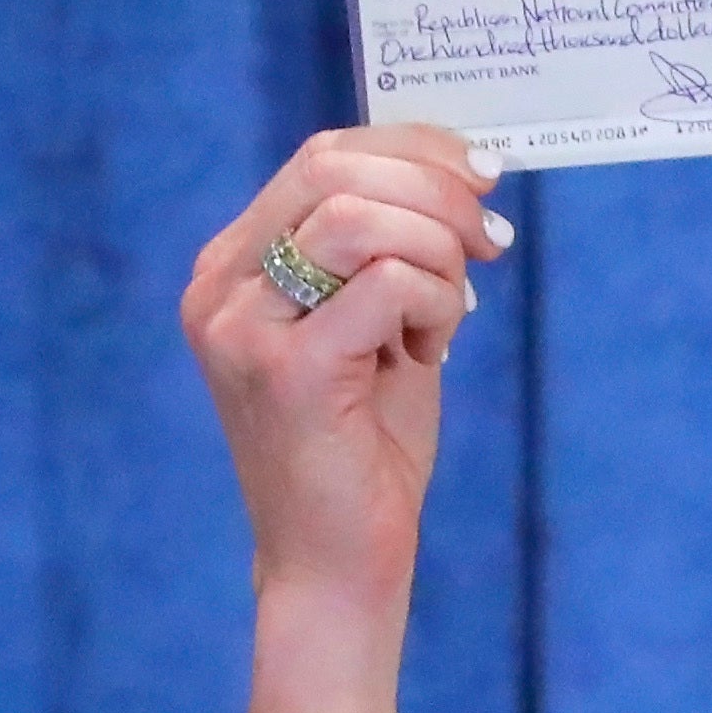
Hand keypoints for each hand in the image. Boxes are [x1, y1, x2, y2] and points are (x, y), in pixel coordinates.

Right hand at [177, 124, 513, 607]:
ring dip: (436, 254)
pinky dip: (433, 305)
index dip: (413, 149)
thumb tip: (462, 172)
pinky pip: (386, 284)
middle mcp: (220, 288)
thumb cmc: (364, 450)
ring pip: (361, 220)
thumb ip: (392, 251)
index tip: (483, 176)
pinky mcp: (288, 370)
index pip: (321, 158)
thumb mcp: (377, 327)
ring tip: (448, 315)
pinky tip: (431, 350)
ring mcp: (242, 327)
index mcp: (231, 267)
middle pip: (335, 170)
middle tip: (491, 241)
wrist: (338, 563)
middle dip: (437, 191)